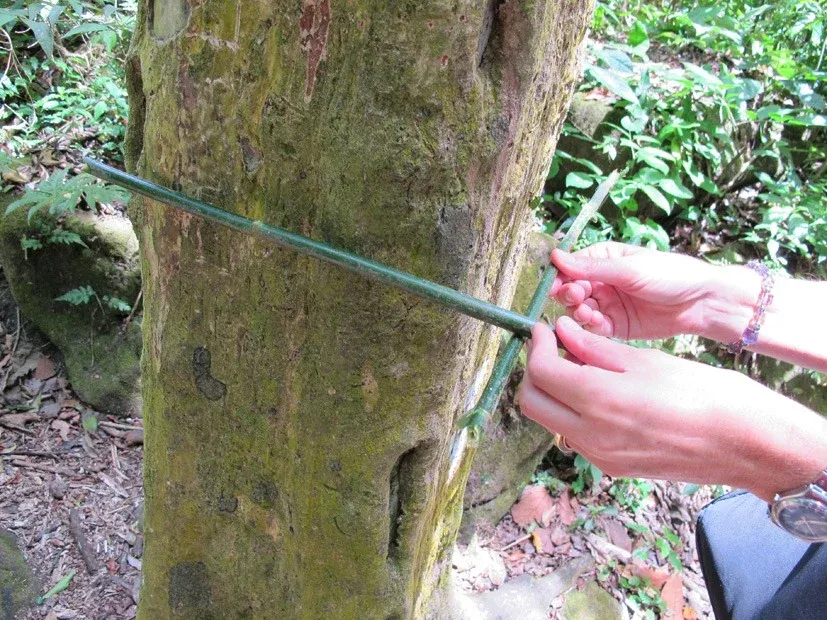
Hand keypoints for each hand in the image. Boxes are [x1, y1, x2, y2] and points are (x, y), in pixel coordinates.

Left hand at [518, 318, 826, 500]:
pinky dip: (574, 412)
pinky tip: (599, 393)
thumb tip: (562, 331)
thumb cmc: (703, 393)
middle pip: (532, 402)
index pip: (541, 372)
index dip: (536, 346)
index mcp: (599, 400)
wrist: (744, 443)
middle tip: (552, 348)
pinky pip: (576, 437)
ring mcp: (600, 456)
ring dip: (553, 393)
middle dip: (533, 372)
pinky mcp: (613, 467)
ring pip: (551, 421)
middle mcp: (591, 434)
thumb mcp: (646, 360)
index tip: (544, 329)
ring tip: (579, 367)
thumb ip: (595, 348)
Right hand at [549, 242, 718, 339]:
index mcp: (605, 259)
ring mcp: (609, 304)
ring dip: (578, 311)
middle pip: (572, 289)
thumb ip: (592, 268)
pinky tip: (595, 323)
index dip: (560, 276)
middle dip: (569, 294)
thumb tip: (556, 257)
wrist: (703, 302)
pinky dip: (590, 326)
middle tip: (577, 297)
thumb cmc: (671, 275)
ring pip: (580, 310)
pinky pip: (594, 328)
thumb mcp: (629, 268)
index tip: (554, 285)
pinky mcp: (616, 326)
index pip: (571, 266)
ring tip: (587, 312)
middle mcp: (603, 282)